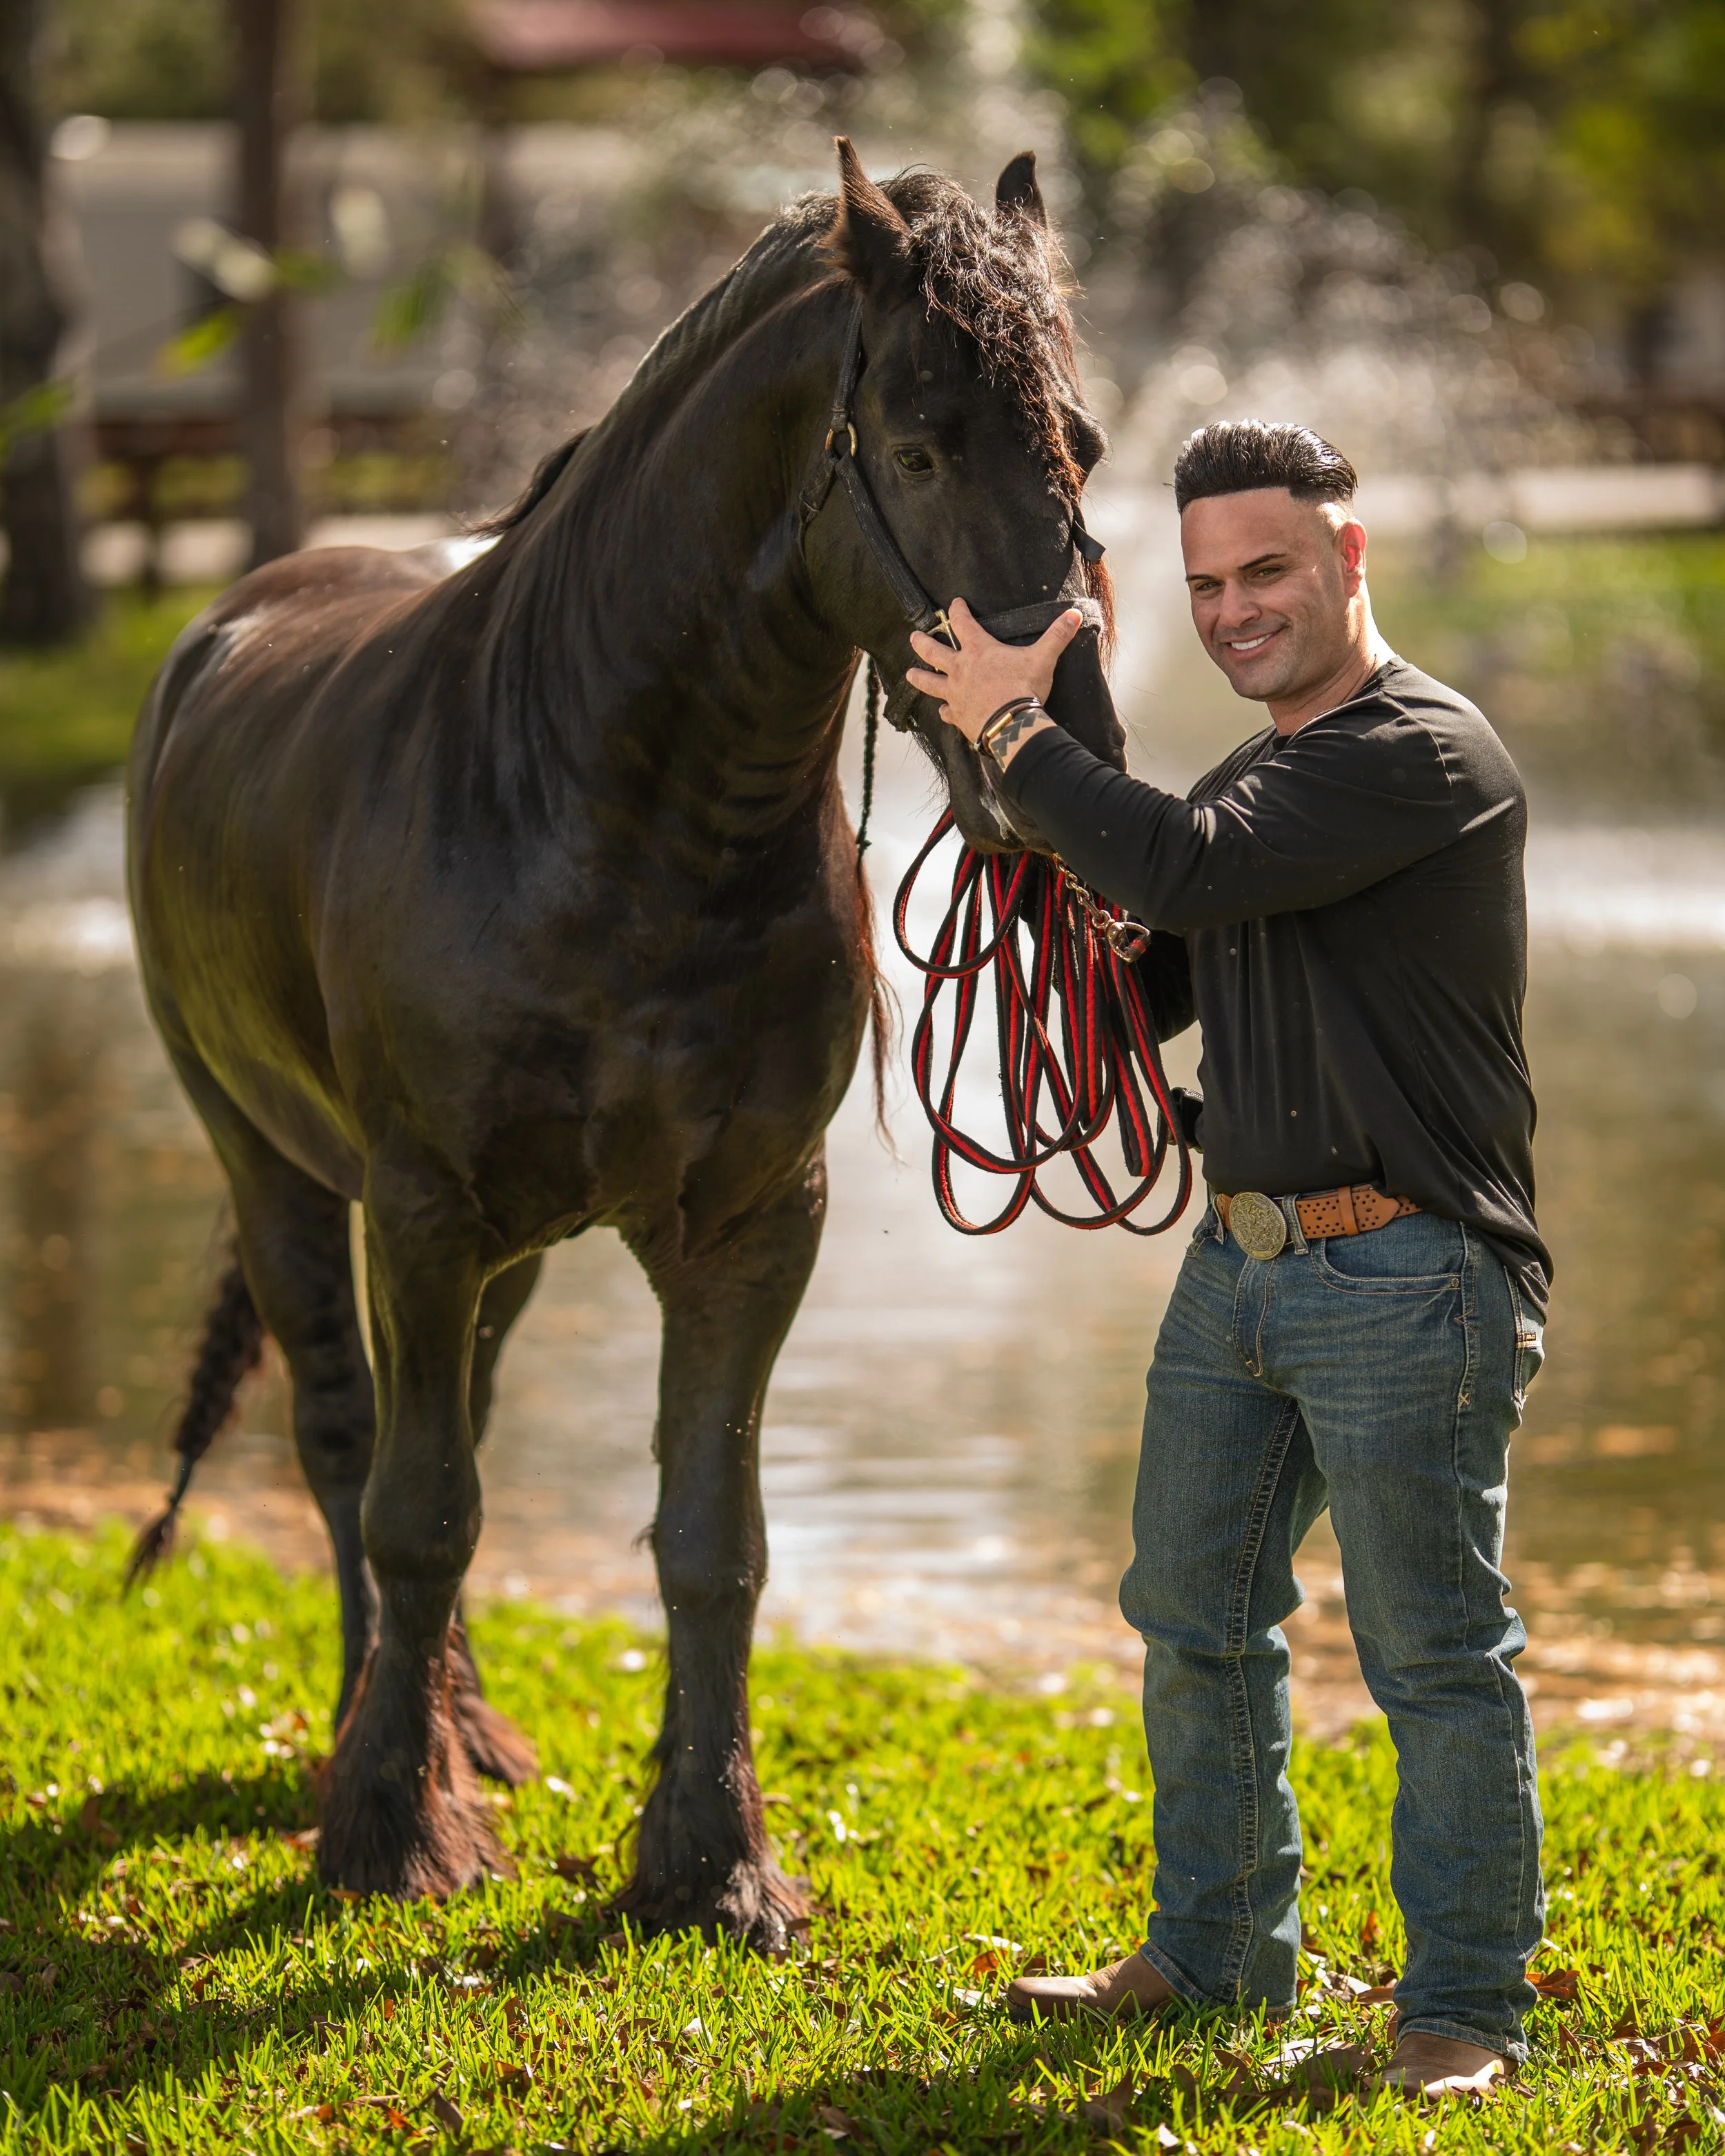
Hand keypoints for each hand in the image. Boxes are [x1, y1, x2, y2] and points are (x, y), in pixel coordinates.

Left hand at [905, 598, 1084, 756]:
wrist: (1013, 726)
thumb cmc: (1024, 688)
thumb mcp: (1043, 658)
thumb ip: (1057, 636)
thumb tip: (1076, 614)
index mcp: (978, 651)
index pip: (962, 623)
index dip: (956, 611)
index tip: (953, 603)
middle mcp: (960, 670)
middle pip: (933, 652)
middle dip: (922, 643)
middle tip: (913, 637)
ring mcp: (955, 695)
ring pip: (929, 683)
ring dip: (919, 678)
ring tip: (908, 674)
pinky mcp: (958, 717)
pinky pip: (947, 712)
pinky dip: (944, 711)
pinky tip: (943, 711)